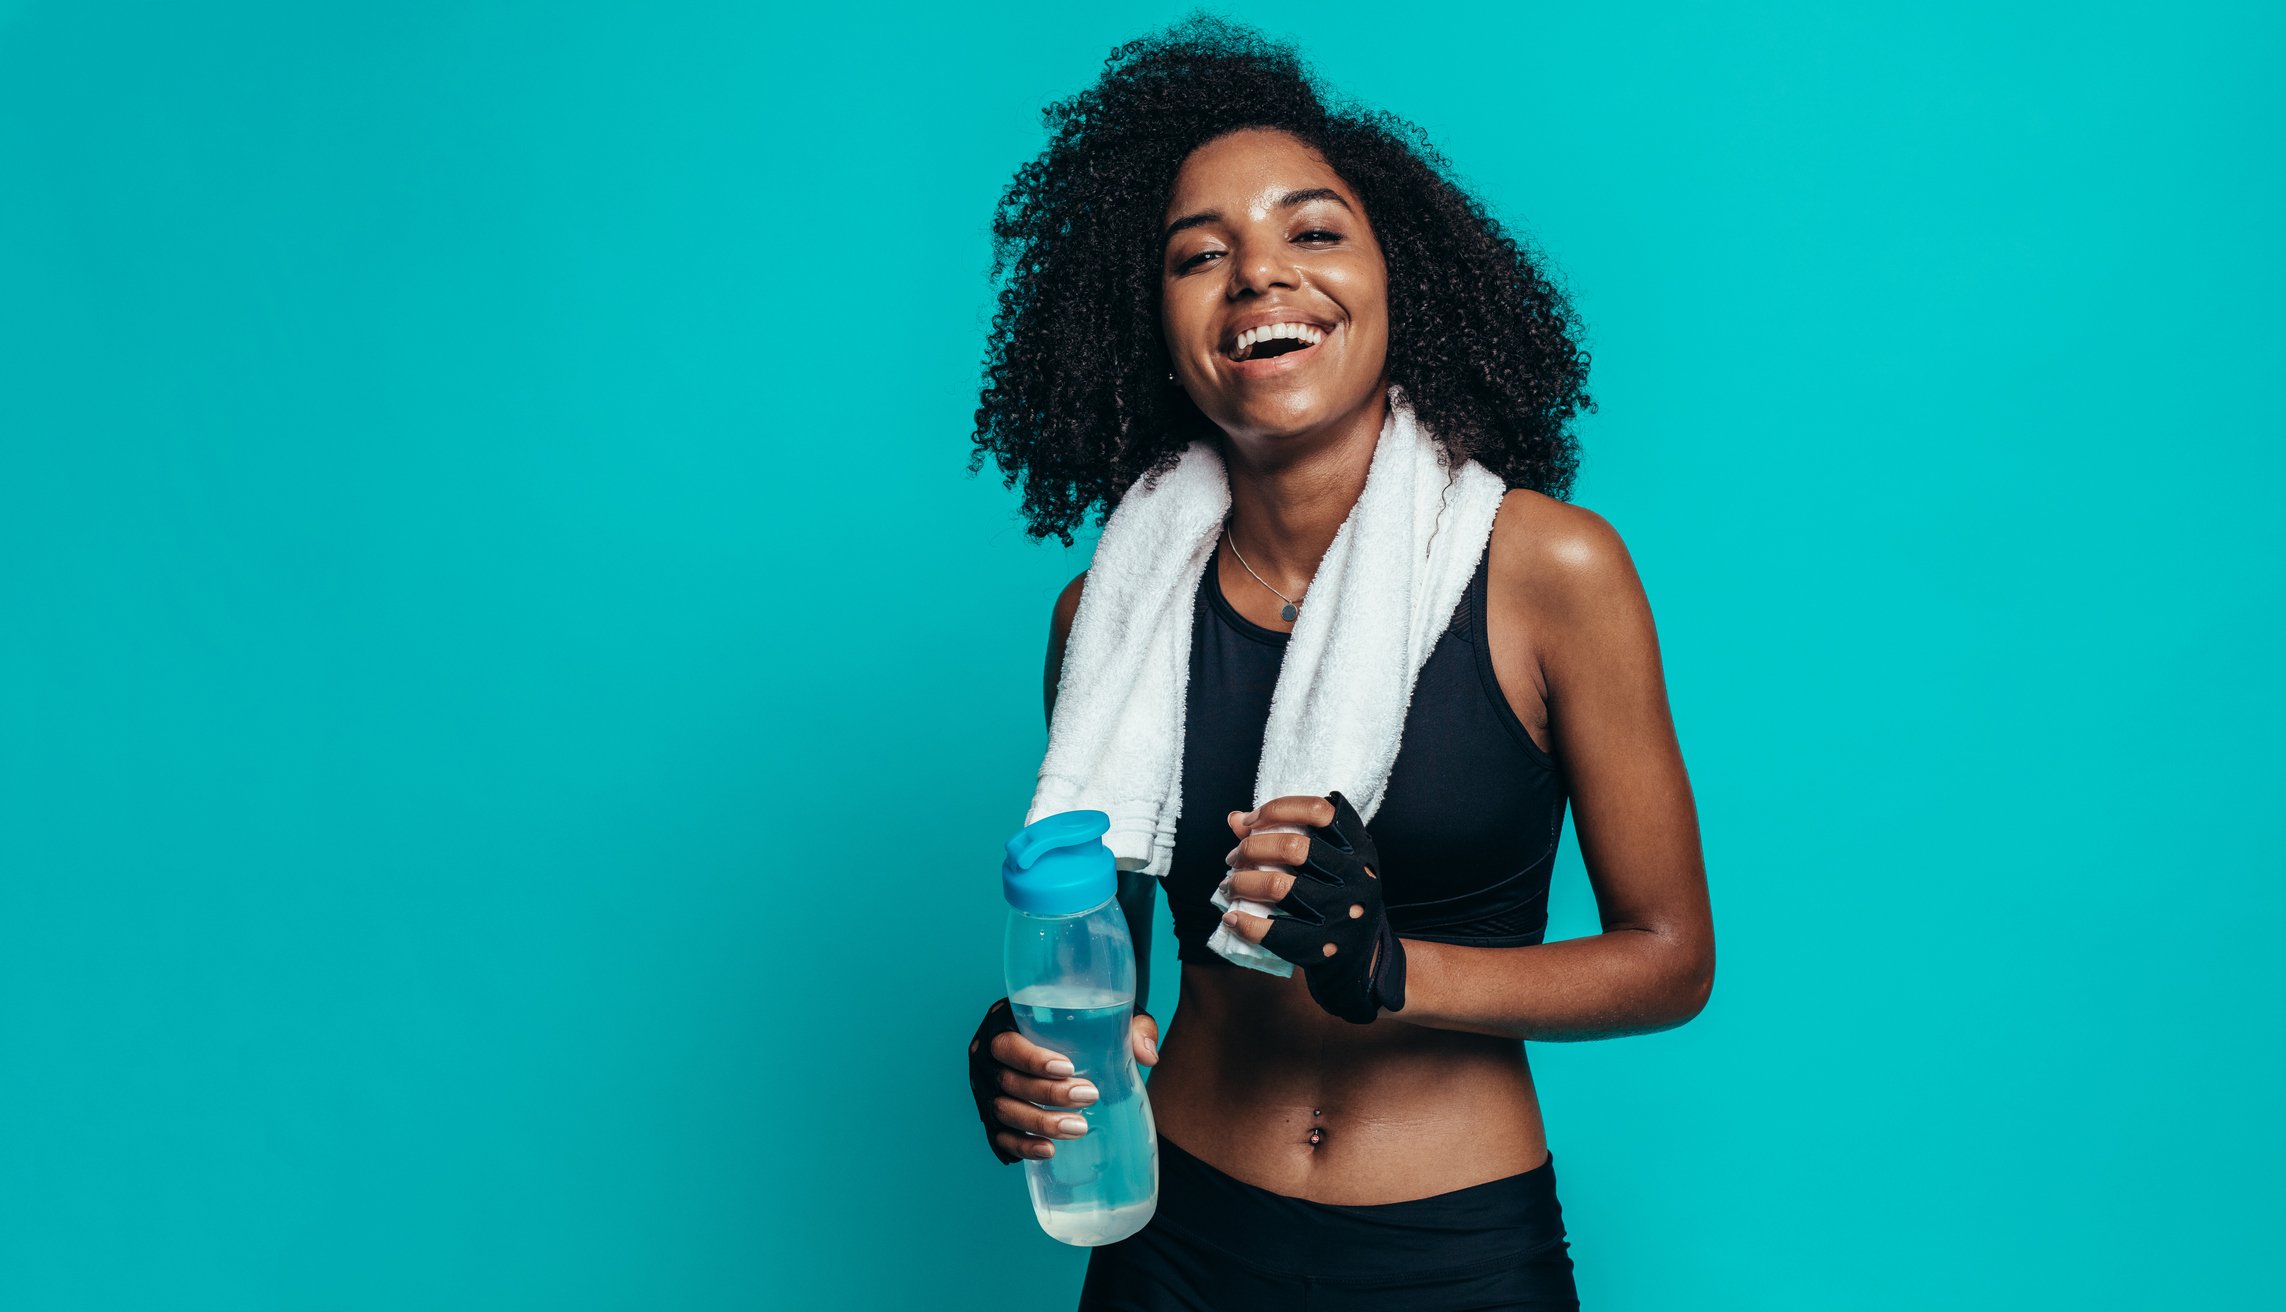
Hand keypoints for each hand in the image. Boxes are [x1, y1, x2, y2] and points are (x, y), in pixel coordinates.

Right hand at [966, 996, 1160, 1164]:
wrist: (1060, 1041)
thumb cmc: (1079, 1024)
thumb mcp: (1104, 1016)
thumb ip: (1130, 1026)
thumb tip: (1148, 1055)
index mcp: (1003, 1023)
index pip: (1008, 1043)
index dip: (1032, 1058)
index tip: (1068, 1067)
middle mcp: (987, 1058)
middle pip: (1008, 1080)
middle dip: (1048, 1093)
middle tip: (1089, 1097)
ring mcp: (985, 1090)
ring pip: (1004, 1110)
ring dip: (1040, 1122)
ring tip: (1078, 1128)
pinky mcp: (992, 1118)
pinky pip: (999, 1137)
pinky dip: (1022, 1146)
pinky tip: (1049, 1151)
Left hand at [1218, 791, 1406, 1023]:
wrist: (1365, 956)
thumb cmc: (1339, 897)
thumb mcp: (1328, 861)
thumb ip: (1284, 834)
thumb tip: (1235, 819)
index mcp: (1358, 847)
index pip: (1318, 811)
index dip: (1277, 810)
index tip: (1249, 823)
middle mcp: (1355, 875)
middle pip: (1292, 847)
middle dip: (1250, 848)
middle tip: (1233, 858)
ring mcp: (1341, 912)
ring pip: (1277, 885)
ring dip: (1240, 882)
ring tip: (1228, 885)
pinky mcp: (1325, 946)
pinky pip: (1273, 931)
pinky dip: (1244, 923)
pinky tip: (1231, 918)